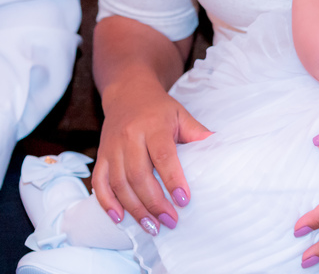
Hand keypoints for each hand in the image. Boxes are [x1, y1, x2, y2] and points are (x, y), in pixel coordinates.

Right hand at [91, 77, 211, 233]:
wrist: (128, 92)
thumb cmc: (159, 108)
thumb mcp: (181, 114)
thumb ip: (197, 133)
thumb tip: (218, 149)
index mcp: (153, 126)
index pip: (163, 156)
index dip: (173, 180)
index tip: (184, 200)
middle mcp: (129, 137)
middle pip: (138, 175)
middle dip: (154, 202)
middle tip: (170, 221)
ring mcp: (112, 148)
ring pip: (119, 183)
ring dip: (135, 209)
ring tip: (152, 227)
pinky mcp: (101, 156)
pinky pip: (99, 182)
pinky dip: (107, 202)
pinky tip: (120, 218)